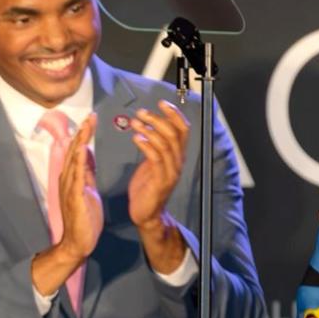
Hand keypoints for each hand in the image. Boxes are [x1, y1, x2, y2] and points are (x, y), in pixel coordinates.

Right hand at [58, 114, 101, 261]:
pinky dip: (79, 160)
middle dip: (82, 132)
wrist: (78, 243)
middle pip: (74, 150)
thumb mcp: (88, 191)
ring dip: (81, 140)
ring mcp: (69, 187)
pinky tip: (82, 147)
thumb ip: (87, 174)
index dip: (84, 135)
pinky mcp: (74, 196)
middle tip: (90, 115)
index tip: (91, 119)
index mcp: (72, 178)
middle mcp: (67, 179)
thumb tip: (88, 156)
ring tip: (87, 125)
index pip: (78, 151)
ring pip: (74, 158)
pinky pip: (77, 174)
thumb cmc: (84, 220)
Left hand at [128, 100, 189, 229]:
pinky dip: (147, 146)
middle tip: (142, 112)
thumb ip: (154, 147)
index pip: (183, 130)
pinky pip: (156, 159)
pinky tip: (136, 138)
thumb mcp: (151, 163)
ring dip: (150, 130)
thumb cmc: (147, 187)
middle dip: (158, 119)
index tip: (162, 103)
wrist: (146, 214)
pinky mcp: (160, 181)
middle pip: (174, 134)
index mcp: (177, 156)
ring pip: (165, 144)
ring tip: (135, 122)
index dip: (174, 115)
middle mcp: (177, 162)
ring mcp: (170, 172)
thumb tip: (148, 126)